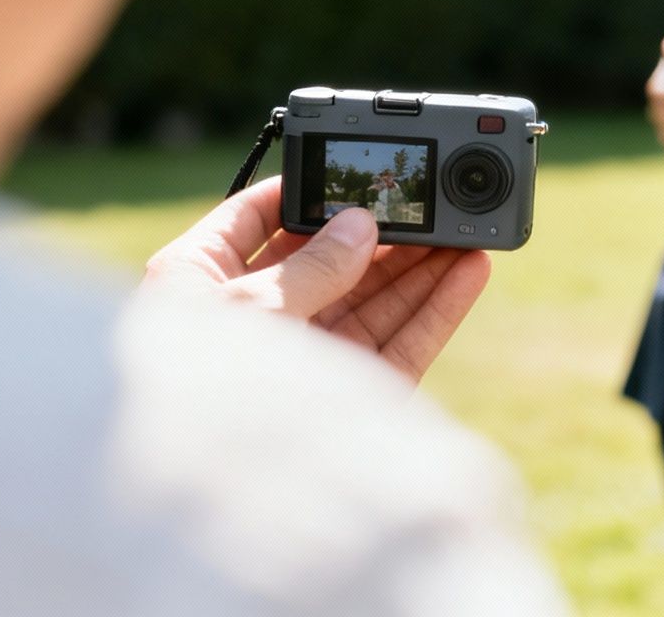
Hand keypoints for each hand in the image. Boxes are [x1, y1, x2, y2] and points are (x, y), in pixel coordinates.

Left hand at [143, 178, 491, 381]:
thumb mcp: (248, 310)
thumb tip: (360, 226)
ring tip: (465, 232)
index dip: (302, 192)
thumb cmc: (196, 395)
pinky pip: (396, 347)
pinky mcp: (343, 401)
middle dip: (381, 233)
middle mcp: (252, 321)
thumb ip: (310, 267)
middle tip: (429, 203)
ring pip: (370, 303)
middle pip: (327, 262)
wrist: (199, 491)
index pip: (252, 220)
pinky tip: (467, 276)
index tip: (348, 171)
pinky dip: (433, 313)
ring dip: (419, 268)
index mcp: (198, 284)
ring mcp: (301, 363)